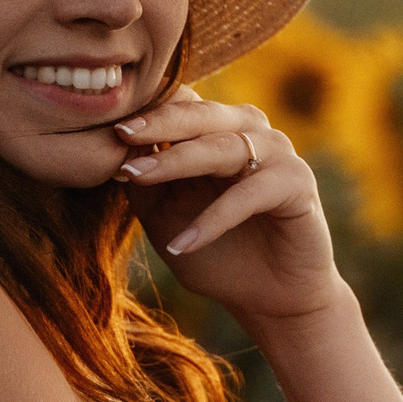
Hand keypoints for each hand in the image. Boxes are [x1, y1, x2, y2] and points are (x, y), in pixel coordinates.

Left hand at [112, 87, 346, 328]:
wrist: (269, 297)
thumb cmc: (217, 252)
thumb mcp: (164, 216)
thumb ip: (145, 182)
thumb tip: (113, 148)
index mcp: (219, 130)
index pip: (181, 104)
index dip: (145, 113)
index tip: (104, 126)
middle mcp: (252, 132)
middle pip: (202, 114)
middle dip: (158, 124)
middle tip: (120, 134)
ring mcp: (279, 154)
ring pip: (223, 147)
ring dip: (178, 161)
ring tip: (137, 177)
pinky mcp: (298, 184)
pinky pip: (250, 194)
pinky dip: (214, 218)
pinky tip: (183, 243)